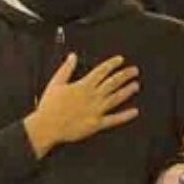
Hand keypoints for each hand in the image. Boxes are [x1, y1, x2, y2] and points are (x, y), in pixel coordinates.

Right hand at [24, 54, 139, 158]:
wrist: (46, 126)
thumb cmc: (49, 106)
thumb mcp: (55, 83)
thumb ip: (66, 68)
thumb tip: (73, 56)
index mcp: (83, 85)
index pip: (101, 71)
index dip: (112, 64)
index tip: (121, 60)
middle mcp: (93, 96)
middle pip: (112, 82)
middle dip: (125, 75)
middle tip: (135, 70)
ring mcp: (96, 110)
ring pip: (116, 98)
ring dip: (127, 91)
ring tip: (136, 85)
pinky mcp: (97, 124)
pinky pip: (113, 119)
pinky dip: (125, 116)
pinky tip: (134, 112)